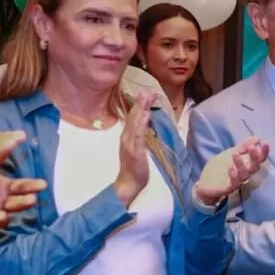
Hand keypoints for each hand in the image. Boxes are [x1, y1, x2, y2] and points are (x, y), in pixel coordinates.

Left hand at [0, 174, 47, 241]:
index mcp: (3, 188)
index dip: (31, 186)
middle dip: (23, 202)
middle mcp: (1, 203)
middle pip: (16, 204)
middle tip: (31, 200)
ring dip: (2, 218)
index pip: (21, 186)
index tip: (43, 184)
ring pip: (2, 218)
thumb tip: (15, 134)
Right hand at [113, 91, 156, 205]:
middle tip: (148, 90)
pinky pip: (138, 136)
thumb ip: (142, 135)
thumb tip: (147, 121)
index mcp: (128, 136)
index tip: (147, 93)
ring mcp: (130, 144)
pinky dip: (141, 125)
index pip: (134, 117)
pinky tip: (145, 116)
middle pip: (133, 117)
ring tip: (146, 98)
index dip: (140, 105)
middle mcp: (127, 137)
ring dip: (140, 110)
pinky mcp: (135, 152)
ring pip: (135, 124)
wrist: (128, 183)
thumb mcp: (139, 147)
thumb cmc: (135, 167)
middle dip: (140, 103)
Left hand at [195, 137, 269, 205]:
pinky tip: (230, 167)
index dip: (264, 151)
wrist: (205, 183)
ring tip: (235, 154)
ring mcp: (237, 181)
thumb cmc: (220, 168)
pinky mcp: (228, 187)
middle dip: (255, 157)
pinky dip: (233, 174)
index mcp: (247, 164)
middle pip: (255, 166)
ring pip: (244, 174)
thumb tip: (257, 137)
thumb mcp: (231, 153)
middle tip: (253, 147)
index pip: (259, 158)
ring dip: (241, 164)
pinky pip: (233, 182)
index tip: (266, 142)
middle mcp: (245, 173)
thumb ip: (243, 146)